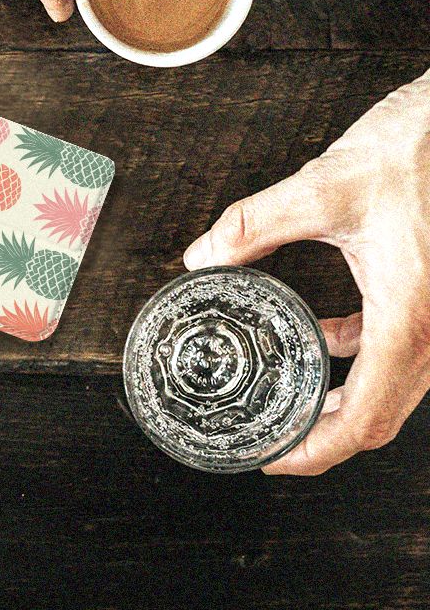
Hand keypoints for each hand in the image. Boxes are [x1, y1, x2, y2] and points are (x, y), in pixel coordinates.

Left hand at [184, 72, 429, 474]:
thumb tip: (201, 257)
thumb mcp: (322, 188)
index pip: (366, 418)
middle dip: (325, 435)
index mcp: (412, 316)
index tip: (274, 460)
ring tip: (290, 396)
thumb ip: (252, 226)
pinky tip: (322, 335)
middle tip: (272, 439)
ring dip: (341, 398)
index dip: (317, 451)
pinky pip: (396, 344)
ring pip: (393, 384)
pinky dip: (356, 352)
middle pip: (382, 416)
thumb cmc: (417, 149)